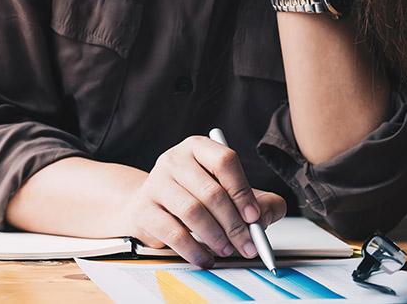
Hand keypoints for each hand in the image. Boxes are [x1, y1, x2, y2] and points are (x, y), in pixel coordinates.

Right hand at [123, 136, 286, 267]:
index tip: (254, 217)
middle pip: (210, 191)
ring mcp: (156, 182)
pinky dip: (194, 250)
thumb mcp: (230, 193)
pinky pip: (172, 232)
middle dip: (234, 224)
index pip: (224, 161)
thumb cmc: (195, 197)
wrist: (151, 206)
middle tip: (247, 245)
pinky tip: (205, 258)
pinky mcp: (144, 208)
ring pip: (192, 212)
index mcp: (198, 147)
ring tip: (227, 250)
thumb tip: (263, 218)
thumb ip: (260, 202)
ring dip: (216, 237)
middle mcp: (174, 159)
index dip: (242, 191)